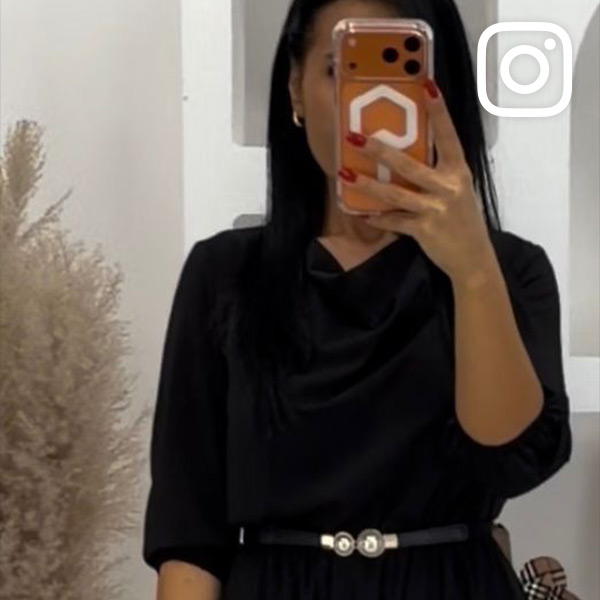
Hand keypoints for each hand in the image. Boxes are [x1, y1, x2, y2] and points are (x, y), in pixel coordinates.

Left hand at [338, 78, 494, 283]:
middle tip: (355, 137)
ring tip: (345, 175)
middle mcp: (448, 187)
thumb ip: (438, 174)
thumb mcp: (457, 191)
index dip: (439, 111)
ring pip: (395, 194)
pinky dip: (376, 218)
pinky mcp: (424, 230)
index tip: (427, 85)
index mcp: (458, 172)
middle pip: (409, 164)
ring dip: (367, 185)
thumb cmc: (463, 221)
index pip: (449, 136)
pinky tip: (359, 213)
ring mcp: (436, 209)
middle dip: (380, 150)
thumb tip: (408, 156)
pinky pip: (394, 221)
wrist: (473, 258)